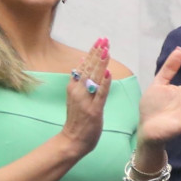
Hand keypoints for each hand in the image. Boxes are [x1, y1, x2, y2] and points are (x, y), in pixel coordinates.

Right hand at [60, 39, 111, 156]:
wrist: (72, 141)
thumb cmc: (77, 119)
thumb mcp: (76, 96)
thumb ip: (80, 79)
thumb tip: (82, 60)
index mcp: (74, 86)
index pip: (84, 65)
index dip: (92, 52)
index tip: (100, 40)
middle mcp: (78, 91)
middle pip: (88, 68)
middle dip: (97, 53)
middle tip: (104, 39)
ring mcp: (85, 100)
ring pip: (94, 78)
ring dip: (100, 63)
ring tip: (106, 50)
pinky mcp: (93, 110)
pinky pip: (100, 95)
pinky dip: (104, 84)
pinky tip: (108, 73)